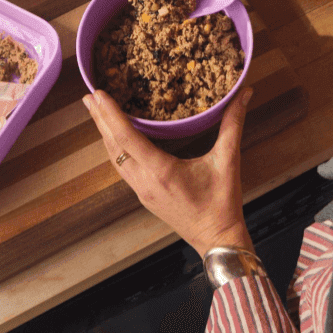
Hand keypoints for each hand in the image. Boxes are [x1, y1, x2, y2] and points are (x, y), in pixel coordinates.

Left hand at [82, 88, 254, 257]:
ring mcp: (141, 190)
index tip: (98, 94)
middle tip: (89, 95)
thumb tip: (244, 93)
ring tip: (96, 111)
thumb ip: (233, 125)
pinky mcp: (143, 195)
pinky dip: (115, 148)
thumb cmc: (222, 203)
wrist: (217, 239)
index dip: (110, 115)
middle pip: (113, 146)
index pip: (127, 138)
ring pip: (114, 158)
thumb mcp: (228, 161)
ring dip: (104, 133)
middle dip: (99, 119)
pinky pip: (122, 167)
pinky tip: (114, 137)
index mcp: (161, 171)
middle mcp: (145, 181)